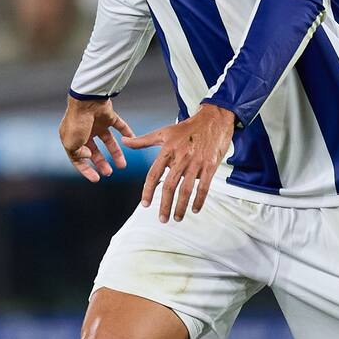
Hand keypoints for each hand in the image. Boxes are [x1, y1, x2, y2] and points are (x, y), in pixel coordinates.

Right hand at [59, 96, 134, 181]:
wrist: (88, 100)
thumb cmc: (77, 122)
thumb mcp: (71, 143)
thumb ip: (78, 154)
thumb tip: (89, 157)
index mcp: (72, 138)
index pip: (78, 158)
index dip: (86, 170)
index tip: (96, 179)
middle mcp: (84, 131)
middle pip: (94, 151)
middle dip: (101, 163)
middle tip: (109, 173)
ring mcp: (97, 123)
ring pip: (108, 141)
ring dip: (115, 153)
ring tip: (122, 165)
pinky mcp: (108, 116)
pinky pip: (120, 126)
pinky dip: (127, 133)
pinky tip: (132, 141)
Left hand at [125, 103, 235, 222]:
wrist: (213, 119)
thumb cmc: (187, 128)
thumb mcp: (164, 132)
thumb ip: (143, 140)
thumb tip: (125, 141)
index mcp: (168, 150)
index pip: (154, 174)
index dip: (148, 190)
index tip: (145, 204)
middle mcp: (181, 157)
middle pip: (170, 186)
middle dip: (165, 205)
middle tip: (162, 219)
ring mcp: (196, 163)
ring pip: (186, 189)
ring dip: (181, 207)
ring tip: (177, 218)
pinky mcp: (210, 166)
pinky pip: (204, 187)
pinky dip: (199, 200)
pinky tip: (194, 209)